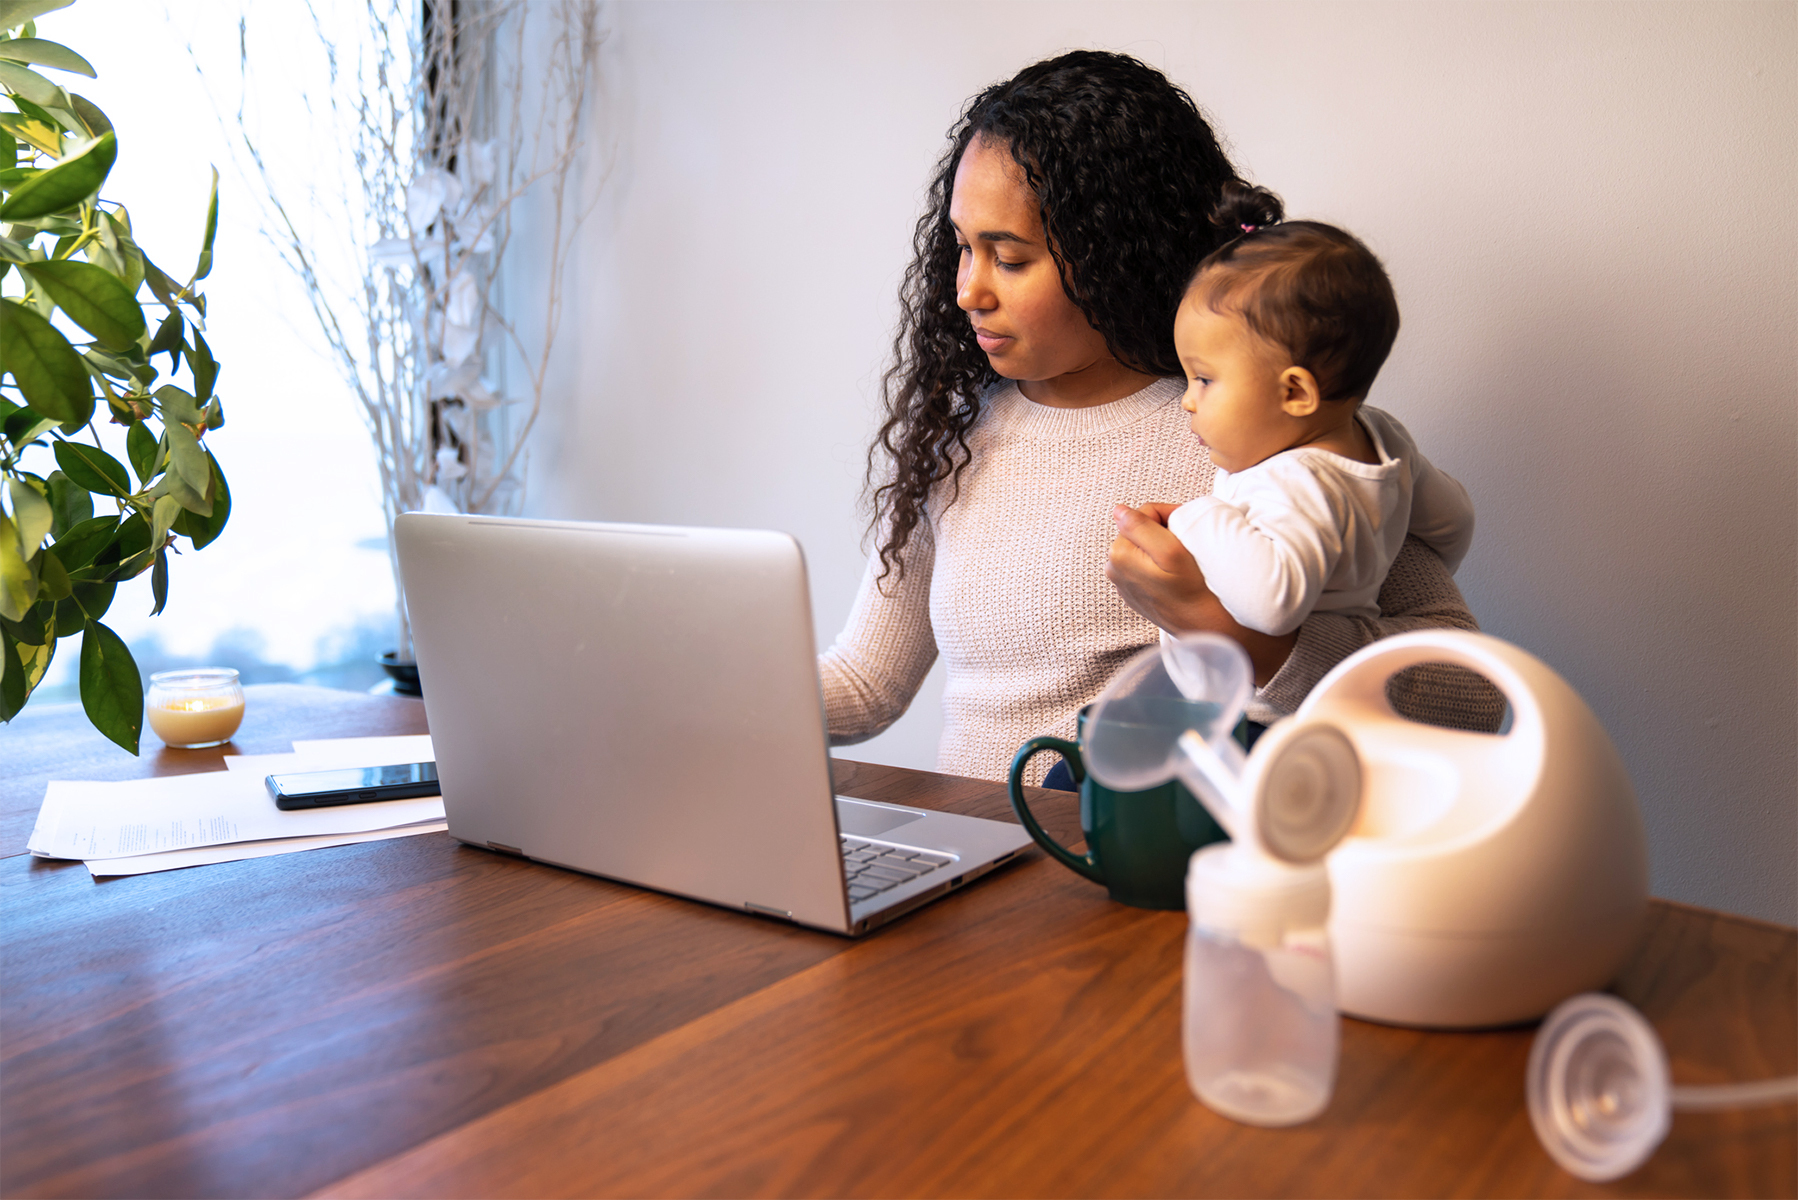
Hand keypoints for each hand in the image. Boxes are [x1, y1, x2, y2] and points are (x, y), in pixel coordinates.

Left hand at [1105, 503, 1297, 685]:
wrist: (1204, 627)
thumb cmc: (1192, 590)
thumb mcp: (1170, 551)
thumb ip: (1141, 526)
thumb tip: (1118, 510)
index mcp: (1118, 553)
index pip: (1143, 514)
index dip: (1169, 514)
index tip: (1188, 527)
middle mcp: (1114, 568)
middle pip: (1141, 530)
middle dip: (1164, 530)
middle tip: (1187, 543)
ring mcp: (1124, 582)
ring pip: (1145, 546)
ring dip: (1163, 546)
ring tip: (1183, 558)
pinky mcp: (1136, 592)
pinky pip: (1146, 564)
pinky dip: (1161, 562)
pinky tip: (1176, 573)